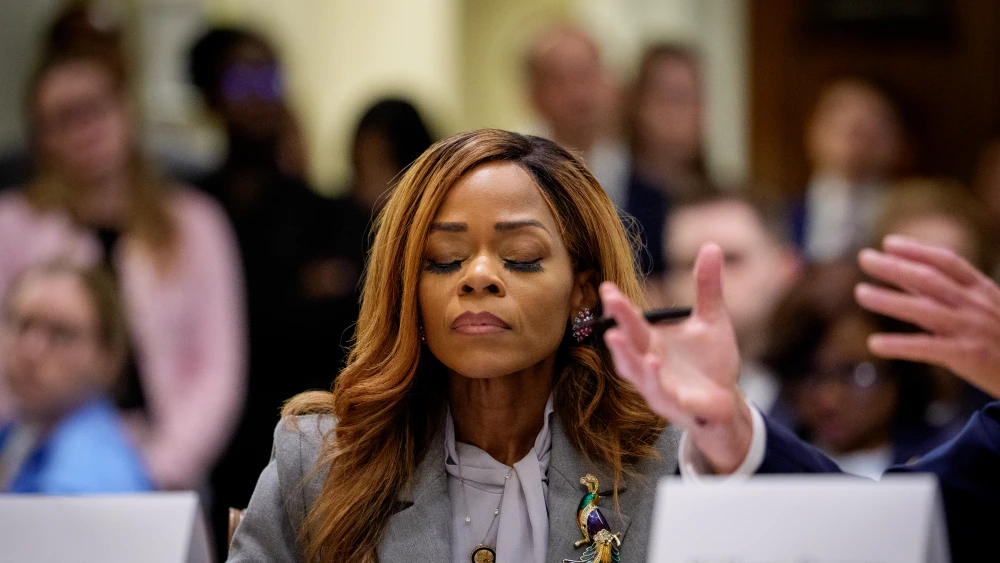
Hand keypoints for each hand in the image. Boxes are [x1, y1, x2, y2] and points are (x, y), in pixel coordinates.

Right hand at [600, 243, 752, 472]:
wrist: (726, 400)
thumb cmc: (712, 361)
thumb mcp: (712, 319)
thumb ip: (707, 287)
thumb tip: (711, 245)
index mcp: (652, 342)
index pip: (632, 321)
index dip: (619, 305)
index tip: (607, 286)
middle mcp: (648, 363)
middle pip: (629, 342)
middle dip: (618, 321)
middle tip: (610, 298)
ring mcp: (657, 386)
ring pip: (635, 371)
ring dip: (624, 354)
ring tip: (615, 335)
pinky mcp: (673, 405)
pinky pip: (660, 393)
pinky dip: (653, 380)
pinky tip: (652, 363)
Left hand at [856, 235, 999, 399]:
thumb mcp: (980, 306)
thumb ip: (942, 292)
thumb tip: (902, 272)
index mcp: (981, 289)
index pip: (947, 262)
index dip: (917, 250)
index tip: (888, 243)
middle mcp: (975, 305)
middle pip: (930, 279)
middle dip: (895, 267)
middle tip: (863, 257)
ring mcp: (972, 329)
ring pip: (924, 310)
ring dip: (889, 300)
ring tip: (860, 292)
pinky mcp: (969, 356)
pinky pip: (928, 348)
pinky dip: (900, 345)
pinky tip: (874, 344)